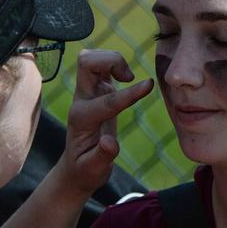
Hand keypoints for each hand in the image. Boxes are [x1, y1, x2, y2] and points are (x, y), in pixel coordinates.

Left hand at [58, 49, 152, 196]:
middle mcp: (82, 100)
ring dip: (112, 59)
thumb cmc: (86, 169)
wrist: (76, 165)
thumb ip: (103, 156)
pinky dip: (113, 62)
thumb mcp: (94, 170)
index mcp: (82, 119)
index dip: (129, 93)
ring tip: (128, 77)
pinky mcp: (94, 88)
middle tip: (129, 77)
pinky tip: (125, 77)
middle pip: (87, 62)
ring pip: (91, 58)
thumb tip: (111, 143)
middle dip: (111, 61)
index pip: (107, 101)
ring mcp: (87, 92)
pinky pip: (98, 63)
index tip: (149, 85)